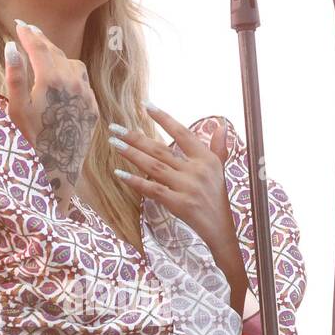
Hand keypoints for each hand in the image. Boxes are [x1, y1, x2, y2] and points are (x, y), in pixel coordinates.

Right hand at [5, 22, 101, 211]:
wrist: (58, 170)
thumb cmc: (30, 142)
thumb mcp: (16, 109)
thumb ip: (15, 76)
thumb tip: (11, 47)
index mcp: (51, 80)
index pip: (39, 47)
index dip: (28, 34)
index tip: (20, 25)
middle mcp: (73, 83)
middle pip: (56, 52)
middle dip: (42, 40)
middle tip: (30, 31)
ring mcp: (86, 96)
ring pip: (73, 64)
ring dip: (58, 56)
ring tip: (44, 53)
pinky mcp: (92, 109)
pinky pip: (82, 83)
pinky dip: (70, 74)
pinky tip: (61, 78)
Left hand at [111, 102, 232, 253]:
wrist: (221, 229)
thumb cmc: (217, 198)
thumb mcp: (221, 169)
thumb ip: (218, 147)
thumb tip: (221, 125)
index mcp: (206, 159)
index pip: (183, 133)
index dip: (164, 118)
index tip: (146, 105)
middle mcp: (196, 170)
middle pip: (161, 149)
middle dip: (136, 137)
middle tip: (114, 127)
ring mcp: (187, 187)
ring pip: (154, 166)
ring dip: (132, 154)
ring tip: (114, 143)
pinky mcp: (179, 204)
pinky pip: (153, 190)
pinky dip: (136, 182)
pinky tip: (120, 174)